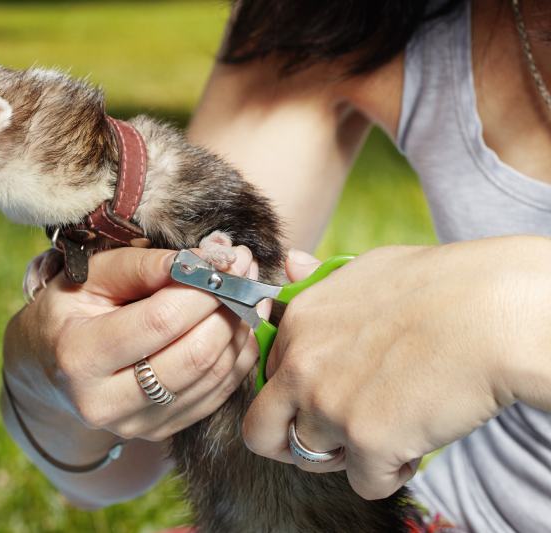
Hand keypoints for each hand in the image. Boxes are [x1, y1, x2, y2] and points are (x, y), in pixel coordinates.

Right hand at [4, 245, 258, 465]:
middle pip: (194, 355)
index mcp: (80, 356)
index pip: (160, 321)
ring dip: (239, 329)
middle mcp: (105, 402)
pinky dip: (236, 356)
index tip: (225, 260)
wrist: (47, 369)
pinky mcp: (160, 433)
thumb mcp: (89, 277)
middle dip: (228, 308)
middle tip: (244, 271)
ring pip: (212, 376)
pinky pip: (218, 395)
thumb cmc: (70, 311)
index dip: (202, 289)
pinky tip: (237, 324)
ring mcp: (135, 425)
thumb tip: (203, 259)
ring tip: (244, 292)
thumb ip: (141, 265)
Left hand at [242, 237, 550, 499]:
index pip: (267, 378)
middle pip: (261, 432)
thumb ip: (319, 281)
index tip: (325, 393)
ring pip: (312, 460)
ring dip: (347, 455)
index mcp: (298, 324)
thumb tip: (290, 264)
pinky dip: (389, 473)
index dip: (294, 393)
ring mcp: (329, 406)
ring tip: (388, 429)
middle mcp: (302, 367)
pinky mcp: (367, 441)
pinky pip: (363, 483)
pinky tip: (414, 444)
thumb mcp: (366, 269)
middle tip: (329, 437)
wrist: (491, 312)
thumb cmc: (441, 285)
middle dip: (289, 442)